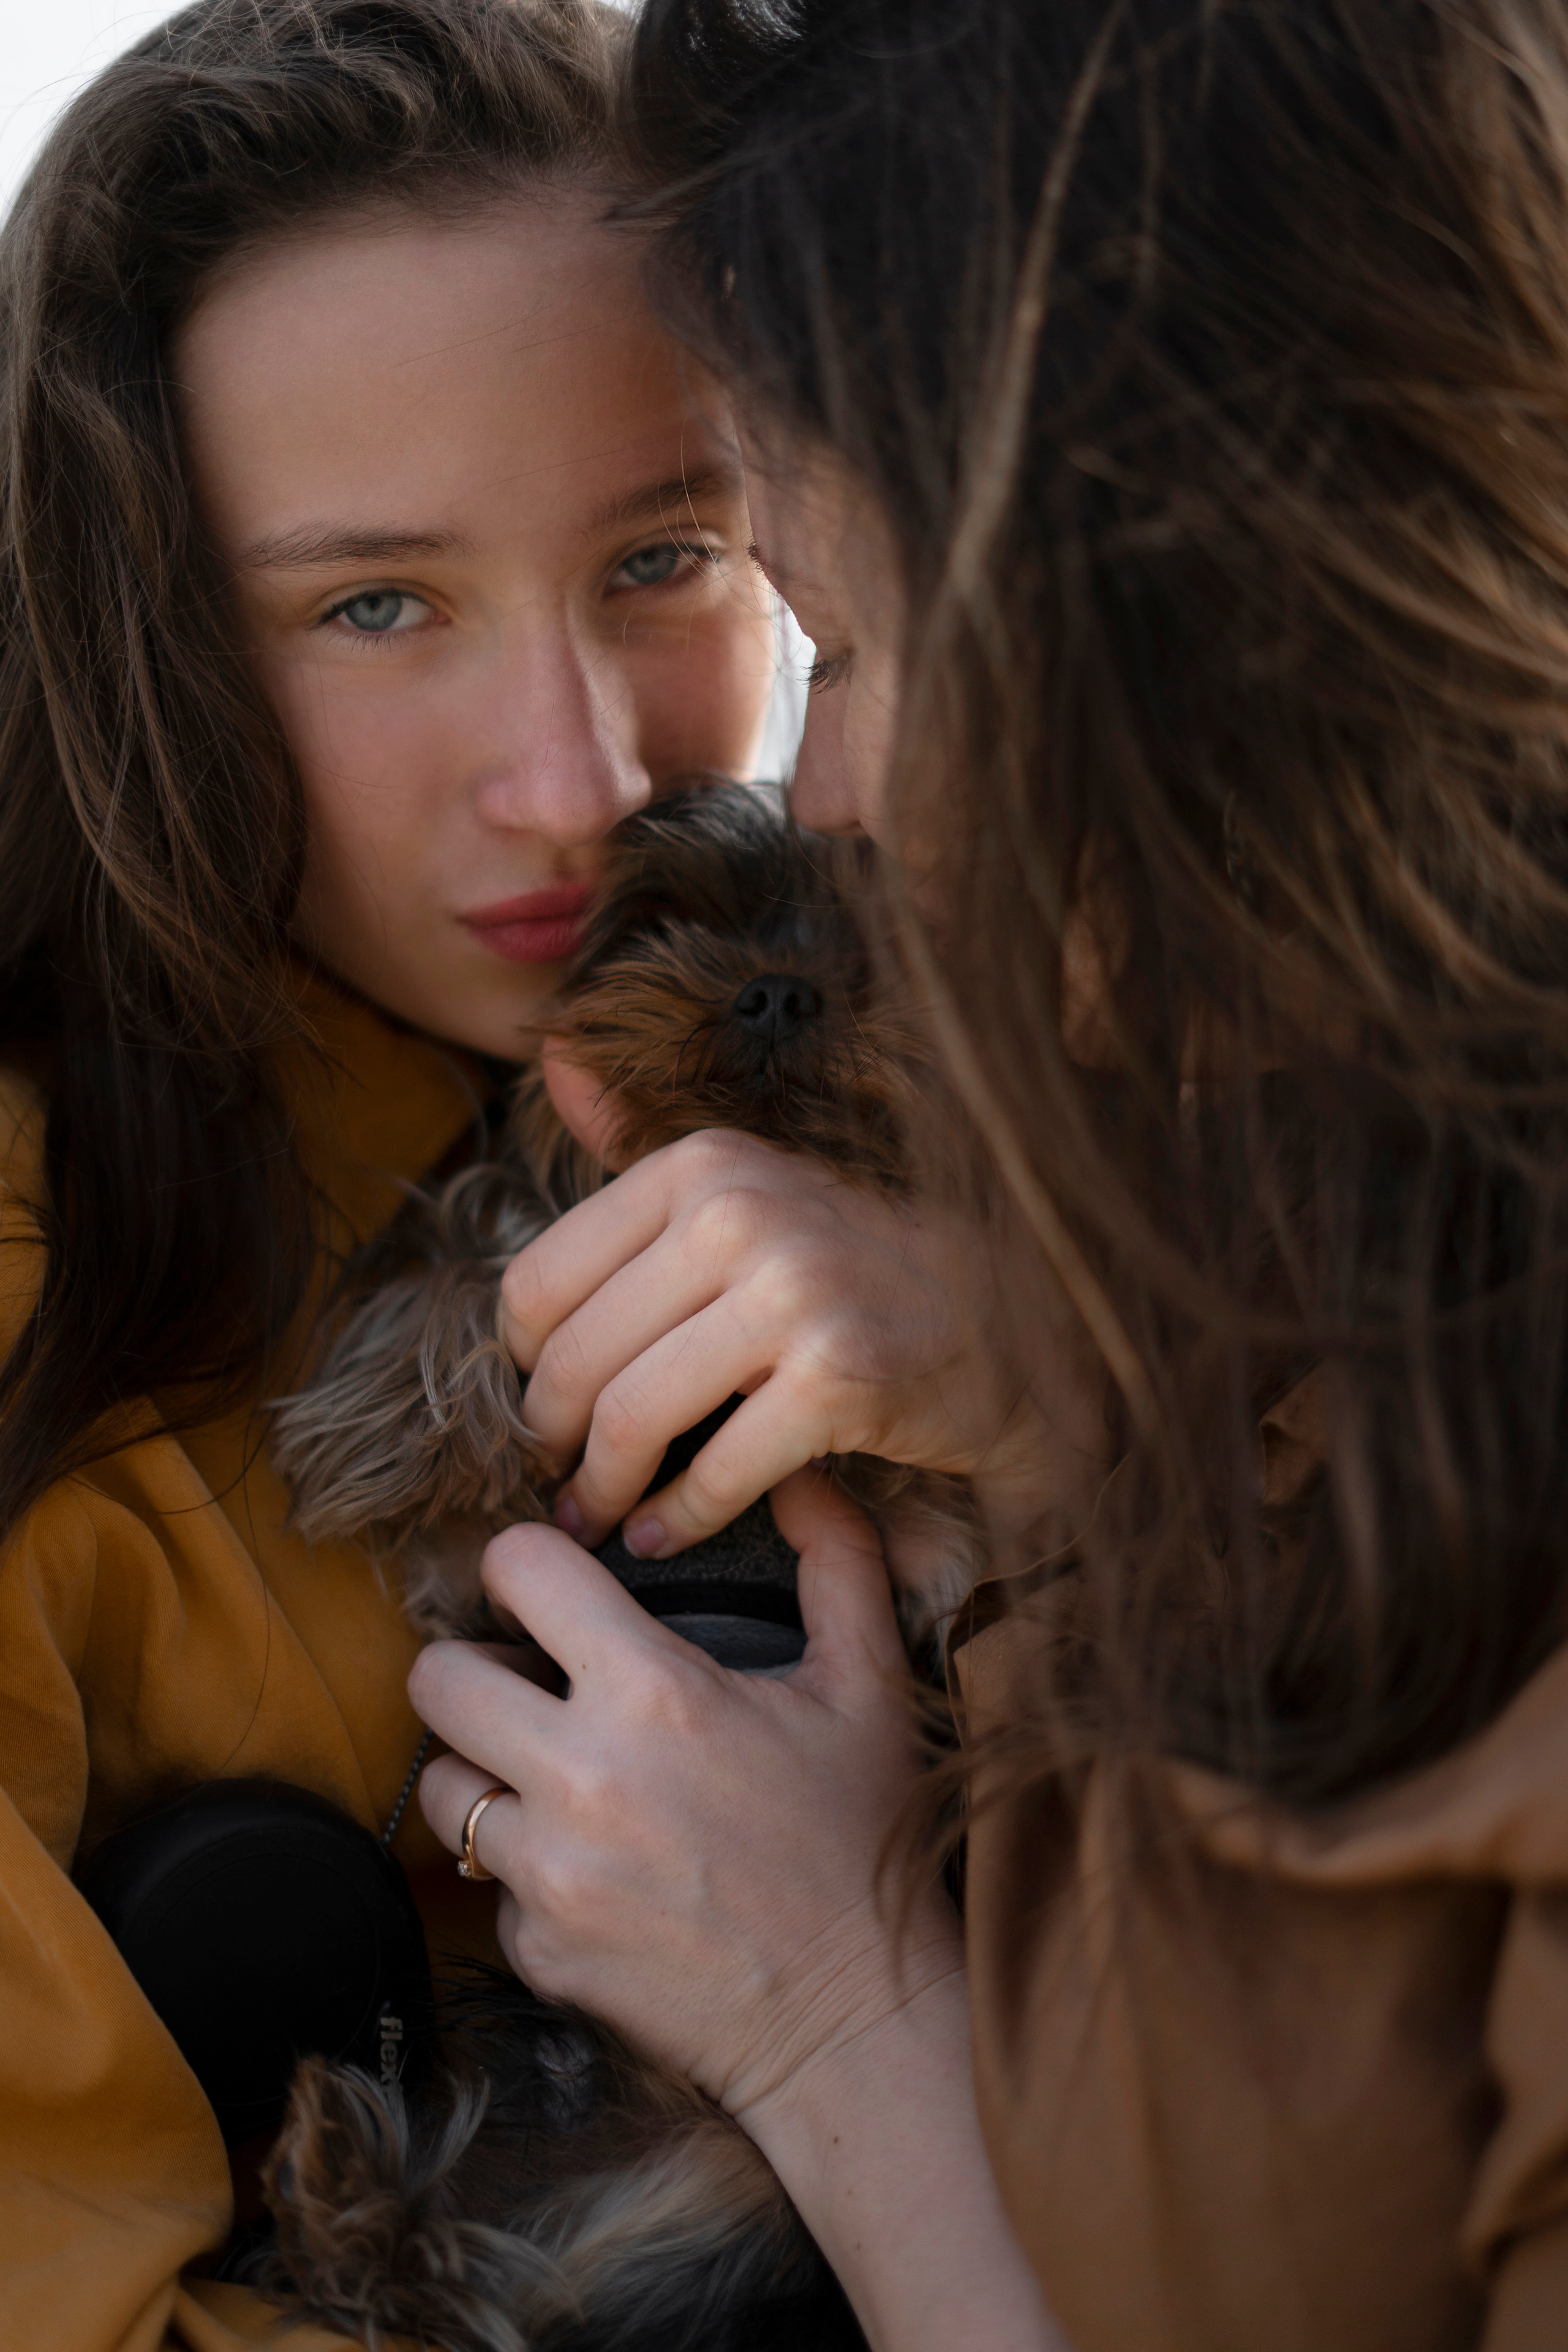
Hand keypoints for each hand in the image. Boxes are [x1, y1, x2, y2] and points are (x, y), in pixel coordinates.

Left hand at [409, 1470, 961, 2118]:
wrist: (858, 2020)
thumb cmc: (862, 1839)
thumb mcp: (869, 1686)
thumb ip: (837, 1560)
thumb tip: (803, 1473)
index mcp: (653, 1692)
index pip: (517, 1568)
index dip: (527, 1566)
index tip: (549, 1589)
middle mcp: (581, 1777)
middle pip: (436, 1677)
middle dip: (476, 1668)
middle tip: (528, 1683)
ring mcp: (549, 1874)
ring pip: (441, 1785)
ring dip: (485, 1773)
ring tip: (554, 1778)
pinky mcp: (537, 1952)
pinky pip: (485, 1885)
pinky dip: (524, 1874)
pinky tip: (596, 1871)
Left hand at [500, 1129, 1103, 1564]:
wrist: (1013, 1324)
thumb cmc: (859, 1268)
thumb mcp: (751, 1182)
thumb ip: (641, 1145)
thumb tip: (552, 1059)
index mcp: (702, 1164)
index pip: (541, 1279)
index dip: (521, 1362)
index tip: (538, 1405)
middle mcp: (740, 1213)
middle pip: (576, 1357)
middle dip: (549, 1440)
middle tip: (555, 1482)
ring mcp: (794, 1292)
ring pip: (631, 1417)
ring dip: (600, 1490)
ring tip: (596, 1518)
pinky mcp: (838, 1376)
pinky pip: (716, 1470)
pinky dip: (676, 1519)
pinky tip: (663, 1538)